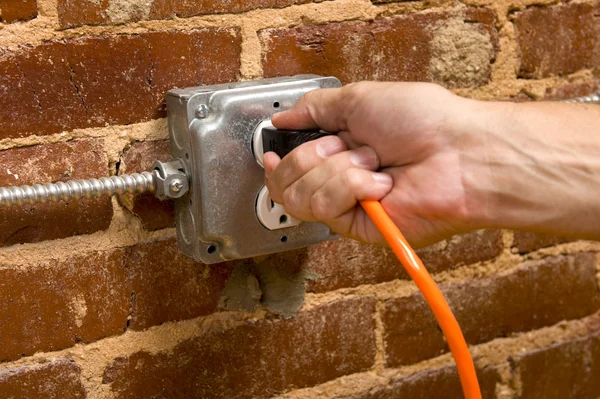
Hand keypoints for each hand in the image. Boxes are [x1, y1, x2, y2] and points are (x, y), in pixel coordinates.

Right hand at [264, 82, 482, 247]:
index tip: (270, 150)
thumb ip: (314, 108)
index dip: (276, 160)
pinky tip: (381, 185)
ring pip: (300, 194)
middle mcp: (340, 178)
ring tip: (374, 164)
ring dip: (338, 170)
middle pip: (285, 181)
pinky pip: (326, 207)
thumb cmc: (423, 121)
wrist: (459, 155)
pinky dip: (352, 187)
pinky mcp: (358, 227)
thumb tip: (282, 116)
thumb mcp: (359, 99)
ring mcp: (348, 204)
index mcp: (339, 147)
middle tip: (346, 146)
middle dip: (312, 156)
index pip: (288, 163)